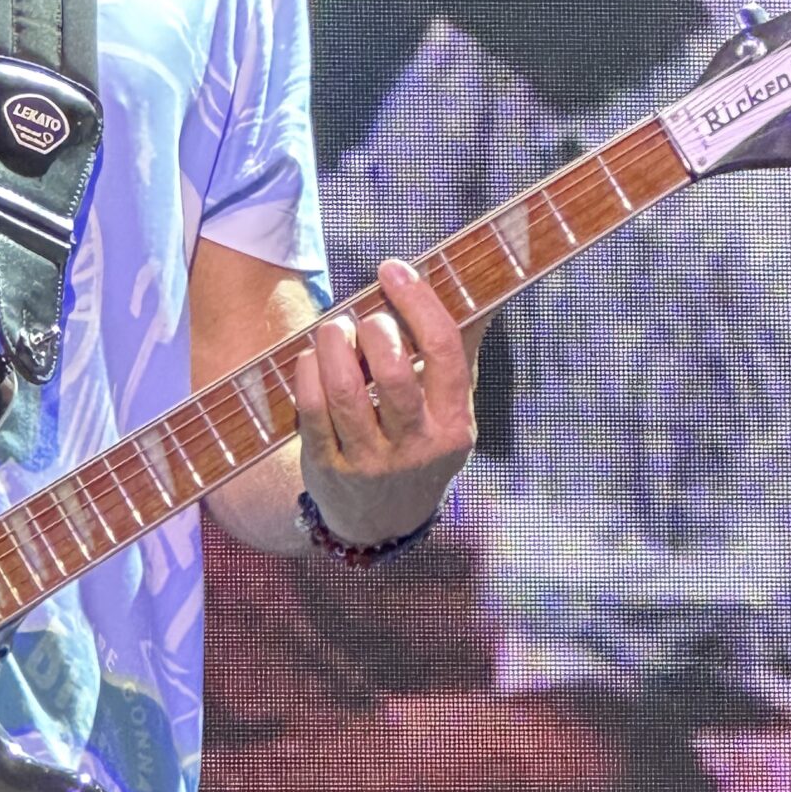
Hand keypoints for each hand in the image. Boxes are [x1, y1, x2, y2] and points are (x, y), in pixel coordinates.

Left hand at [289, 258, 482, 549]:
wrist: (383, 521)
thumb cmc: (420, 443)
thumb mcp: (451, 409)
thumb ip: (461, 350)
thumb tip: (482, 285)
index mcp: (454, 424)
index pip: (444, 352)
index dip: (418, 302)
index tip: (393, 269)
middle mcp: (416, 446)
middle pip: (394, 373)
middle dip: (374, 329)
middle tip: (364, 318)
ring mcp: (371, 461)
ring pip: (345, 391)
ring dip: (334, 344)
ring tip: (334, 329)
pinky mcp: (328, 468)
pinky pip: (312, 410)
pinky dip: (308, 372)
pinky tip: (312, 357)